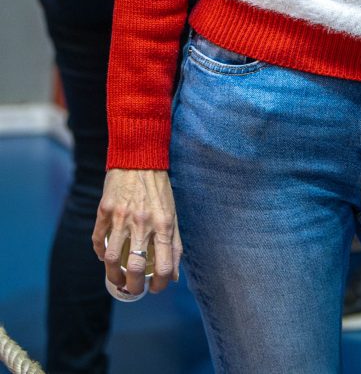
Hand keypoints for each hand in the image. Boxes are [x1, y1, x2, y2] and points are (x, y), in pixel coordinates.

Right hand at [92, 169, 182, 295]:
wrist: (140, 158)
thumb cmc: (159, 189)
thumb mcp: (173, 214)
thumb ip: (175, 245)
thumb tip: (175, 277)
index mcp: (164, 224)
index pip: (164, 266)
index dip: (159, 285)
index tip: (154, 289)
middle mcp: (143, 222)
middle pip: (134, 268)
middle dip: (133, 287)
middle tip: (132, 289)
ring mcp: (122, 217)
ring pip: (111, 259)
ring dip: (112, 275)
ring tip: (116, 279)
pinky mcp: (105, 210)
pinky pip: (98, 240)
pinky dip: (99, 254)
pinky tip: (104, 256)